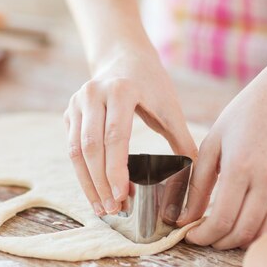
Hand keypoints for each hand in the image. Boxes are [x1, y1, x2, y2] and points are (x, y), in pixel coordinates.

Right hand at [64, 48, 197, 215]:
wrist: (123, 57)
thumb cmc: (151, 84)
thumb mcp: (170, 107)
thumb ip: (183, 141)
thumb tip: (197, 179)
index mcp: (121, 91)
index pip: (114, 136)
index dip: (115, 169)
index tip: (121, 195)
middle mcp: (93, 94)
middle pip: (90, 147)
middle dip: (100, 182)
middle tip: (113, 209)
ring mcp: (77, 103)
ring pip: (75, 151)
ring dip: (88, 183)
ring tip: (102, 208)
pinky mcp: (69, 113)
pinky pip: (71, 149)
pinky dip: (82, 173)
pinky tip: (94, 192)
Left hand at [177, 67, 266, 248]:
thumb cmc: (244, 117)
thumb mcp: (212, 145)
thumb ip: (197, 185)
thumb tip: (184, 218)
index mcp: (241, 167)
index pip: (221, 220)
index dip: (203, 236)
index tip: (191, 236)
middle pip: (243, 232)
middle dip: (219, 242)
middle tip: (206, 237)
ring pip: (265, 233)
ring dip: (242, 241)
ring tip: (225, 233)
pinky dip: (264, 230)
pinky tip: (248, 221)